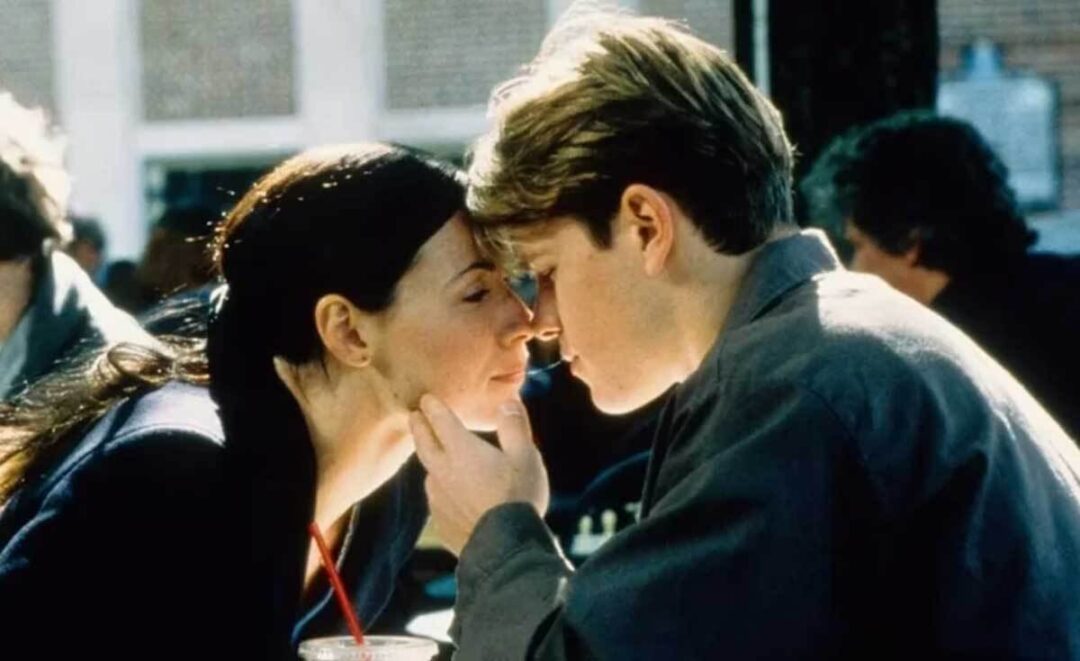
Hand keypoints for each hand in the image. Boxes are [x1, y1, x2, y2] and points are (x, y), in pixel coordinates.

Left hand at [410, 394, 548, 555]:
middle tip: (414, 416)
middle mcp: (443, 471)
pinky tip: (448, 493)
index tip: (426, 399)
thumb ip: (514, 427)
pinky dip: (440, 489)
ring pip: (429, 472)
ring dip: (429, 460)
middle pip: (424, 443)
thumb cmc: (518, 497)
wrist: (505, 548)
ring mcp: (438, 498)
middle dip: (419, 427)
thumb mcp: (525, 457)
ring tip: (434, 455)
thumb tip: (507, 401)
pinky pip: (436, 499)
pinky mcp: (440, 521)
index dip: (433, 407)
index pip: (441, 421)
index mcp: (461, 450)